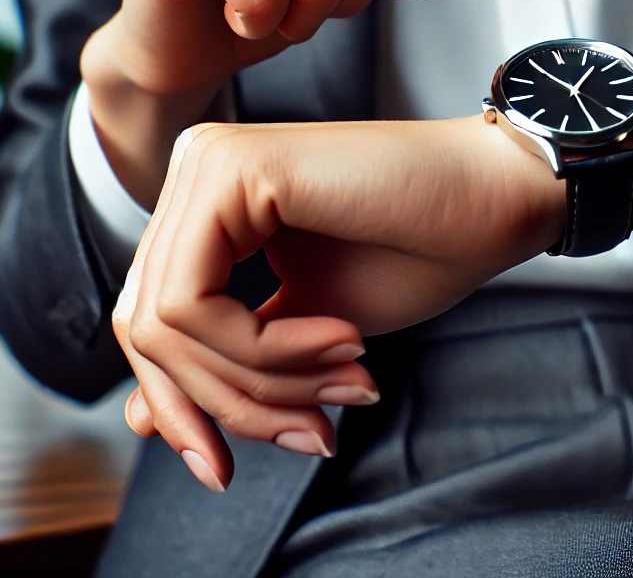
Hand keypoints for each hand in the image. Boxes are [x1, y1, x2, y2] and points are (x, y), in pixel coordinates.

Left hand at [111, 115, 563, 490]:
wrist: (495, 196)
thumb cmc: (418, 251)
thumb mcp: (302, 334)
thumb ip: (225, 365)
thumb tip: (138, 425)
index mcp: (208, 207)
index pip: (150, 325)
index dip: (184, 409)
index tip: (228, 469)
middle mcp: (194, 173)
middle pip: (148, 330)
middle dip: (227, 404)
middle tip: (315, 432)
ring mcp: (208, 163)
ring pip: (166, 326)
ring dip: (260, 382)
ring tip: (346, 381)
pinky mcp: (233, 169)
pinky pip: (194, 304)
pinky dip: (265, 350)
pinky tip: (343, 341)